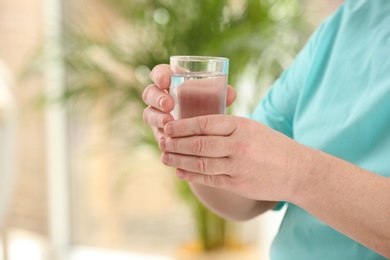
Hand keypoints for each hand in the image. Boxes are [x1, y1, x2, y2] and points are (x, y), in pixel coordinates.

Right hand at [142, 64, 236, 142]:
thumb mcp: (216, 97)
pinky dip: (161, 136)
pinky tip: (168, 139)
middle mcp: (161, 97)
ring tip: (168, 122)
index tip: (166, 81)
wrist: (208, 127)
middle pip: (150, 93)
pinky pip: (156, 133)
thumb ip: (222, 93)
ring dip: (156, 117)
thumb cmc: (210, 104)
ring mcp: (158, 115)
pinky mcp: (160, 132)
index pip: (159, 73)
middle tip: (169, 105)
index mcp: (172, 81)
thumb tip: (231, 93)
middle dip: (157, 98)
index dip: (159, 76)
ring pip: (148, 114)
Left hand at [159, 115, 306, 201]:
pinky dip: (191, 175)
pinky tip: (180, 171)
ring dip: (179, 160)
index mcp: (241, 126)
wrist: (298, 171)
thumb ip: (228, 127)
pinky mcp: (238, 184)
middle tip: (161, 142)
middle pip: (199, 144)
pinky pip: (209, 179)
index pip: (205, 123)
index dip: (183, 126)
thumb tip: (197, 127)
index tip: (168, 127)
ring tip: (164, 157)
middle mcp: (238, 145)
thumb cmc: (272, 146)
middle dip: (176, 143)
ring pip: (200, 163)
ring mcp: (238, 166)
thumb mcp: (252, 128)